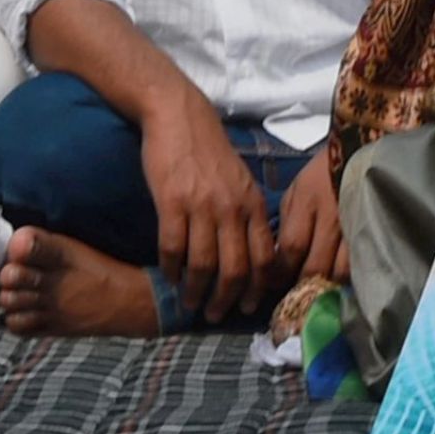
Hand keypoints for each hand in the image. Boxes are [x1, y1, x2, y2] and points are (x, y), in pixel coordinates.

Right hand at [141, 90, 273, 322]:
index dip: (258, 287)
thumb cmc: (210, 152)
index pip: (265, 257)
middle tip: (217, 315)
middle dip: (228, 299)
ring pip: (204, 264)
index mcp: (253, 205)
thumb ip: (247, 214)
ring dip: (196, 290)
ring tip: (191, 304)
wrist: (180, 118)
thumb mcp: (241, 182)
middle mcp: (233, 209)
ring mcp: (202, 206)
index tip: (250, 306)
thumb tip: (254, 252)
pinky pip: (173, 247)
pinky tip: (169, 277)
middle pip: (236, 268)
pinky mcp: (172, 202)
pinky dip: (171, 268)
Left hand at [274, 149, 348, 285]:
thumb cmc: (322, 172)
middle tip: (293, 293)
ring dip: (327, 285)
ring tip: (317, 288)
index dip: (280, 272)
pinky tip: (339, 278)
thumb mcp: (296, 191)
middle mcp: (331, 219)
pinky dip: (347, 277)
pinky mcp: (372, 232)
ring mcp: (355, 227)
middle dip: (301, 285)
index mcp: (307, 204)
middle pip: (315, 267)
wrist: (361, 151)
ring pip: (340, 273)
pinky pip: (359, 266)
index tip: (273, 282)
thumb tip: (279, 256)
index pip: (291, 249)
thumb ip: (288, 223)